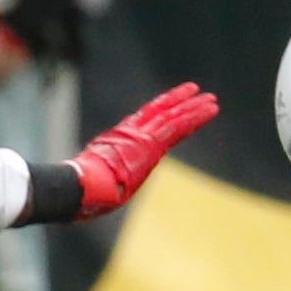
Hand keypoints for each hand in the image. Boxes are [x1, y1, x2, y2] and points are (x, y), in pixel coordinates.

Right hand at [70, 81, 218, 216]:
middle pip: (160, 113)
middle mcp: (130, 133)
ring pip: (173, 116)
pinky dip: (196, 116)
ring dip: (194, 107)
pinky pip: (179, 126)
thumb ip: (100, 183)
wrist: (79, 186)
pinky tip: (211, 108)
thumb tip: (89, 198)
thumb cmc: (81, 192)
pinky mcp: (152, 144)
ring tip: (211, 99)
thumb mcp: (93, 183)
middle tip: (196, 92)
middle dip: (178, 103)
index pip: (142, 123)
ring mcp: (141, 136)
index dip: (158, 112)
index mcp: (117, 141)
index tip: (170, 106)